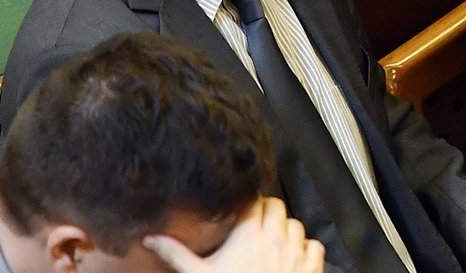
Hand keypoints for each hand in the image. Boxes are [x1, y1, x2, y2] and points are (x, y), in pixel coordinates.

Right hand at [141, 197, 322, 272]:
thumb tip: (150, 239)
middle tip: (254, 226)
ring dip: (286, 230)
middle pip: (277, 207)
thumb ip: (175, 254)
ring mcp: (296, 253)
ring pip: (297, 225)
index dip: (249, 204)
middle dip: (266, 213)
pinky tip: (293, 257)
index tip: (242, 212)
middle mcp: (276, 238)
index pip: (256, 200)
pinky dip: (306, 248)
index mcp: (249, 234)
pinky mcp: (310, 268)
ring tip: (271, 242)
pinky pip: (315, 246)